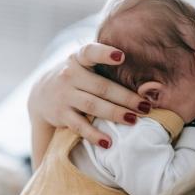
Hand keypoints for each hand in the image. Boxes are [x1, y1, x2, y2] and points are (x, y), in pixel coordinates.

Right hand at [28, 43, 151, 145]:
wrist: (42, 94)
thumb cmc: (79, 77)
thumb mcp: (87, 66)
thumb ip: (110, 69)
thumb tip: (152, 85)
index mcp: (79, 59)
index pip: (90, 52)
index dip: (105, 53)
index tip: (121, 56)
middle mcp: (70, 75)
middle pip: (102, 87)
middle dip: (125, 97)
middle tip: (145, 106)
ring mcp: (64, 95)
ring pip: (92, 105)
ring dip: (114, 113)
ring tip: (133, 120)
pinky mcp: (61, 114)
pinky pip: (80, 126)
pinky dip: (94, 135)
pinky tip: (108, 142)